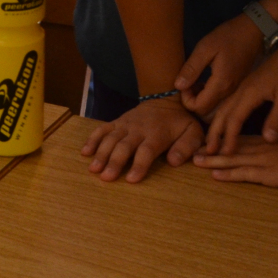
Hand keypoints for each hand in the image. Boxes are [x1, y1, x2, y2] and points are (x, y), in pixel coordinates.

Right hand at [80, 97, 203, 182]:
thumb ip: (186, 147)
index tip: (131, 179)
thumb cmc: (180, 121)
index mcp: (157, 134)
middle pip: (124, 146)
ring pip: (110, 138)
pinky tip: (85, 152)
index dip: (139, 165)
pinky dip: (92, 139)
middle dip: (114, 162)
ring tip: (93, 169)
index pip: (146, 150)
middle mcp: (138, 129)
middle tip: (106, 177)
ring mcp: (125, 124)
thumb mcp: (192, 132)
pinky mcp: (116, 122)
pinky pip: (102, 129)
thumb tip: (173, 161)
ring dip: (101, 153)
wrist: (165, 98)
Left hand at [174, 14, 264, 115]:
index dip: (186, 100)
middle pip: (206, 112)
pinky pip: (220, 101)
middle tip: (188, 84)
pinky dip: (209, 96)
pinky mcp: (237, 88)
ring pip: (214, 108)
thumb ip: (191, 68)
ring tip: (195, 82)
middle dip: (192, 102)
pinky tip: (205, 81)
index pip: (200, 108)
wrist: (254, 31)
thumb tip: (178, 86)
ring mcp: (235, 91)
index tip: (183, 84)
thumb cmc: (229, 36)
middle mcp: (230, 93)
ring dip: (201, 99)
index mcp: (221, 84)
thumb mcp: (205, 48)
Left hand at [192, 136, 277, 186]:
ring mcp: (261, 161)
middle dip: (211, 150)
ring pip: (232, 160)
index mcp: (264, 141)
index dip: (221, 142)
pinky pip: (243, 174)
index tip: (206, 143)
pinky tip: (215, 176)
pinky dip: (228, 175)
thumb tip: (265, 150)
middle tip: (193, 152)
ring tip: (196, 162)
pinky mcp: (267, 174)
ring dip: (213, 162)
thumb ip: (273, 147)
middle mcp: (259, 149)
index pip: (238, 141)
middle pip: (230, 149)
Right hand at [203, 50, 277, 154]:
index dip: (229, 138)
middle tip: (207, 152)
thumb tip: (267, 141)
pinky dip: (224, 116)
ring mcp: (243, 88)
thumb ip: (277, 119)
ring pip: (224, 108)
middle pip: (223, 114)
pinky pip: (230, 104)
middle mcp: (242, 91)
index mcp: (249, 94)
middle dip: (214, 134)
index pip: (234, 119)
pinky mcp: (247, 86)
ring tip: (212, 141)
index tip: (225, 154)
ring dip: (216, 125)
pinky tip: (224, 122)